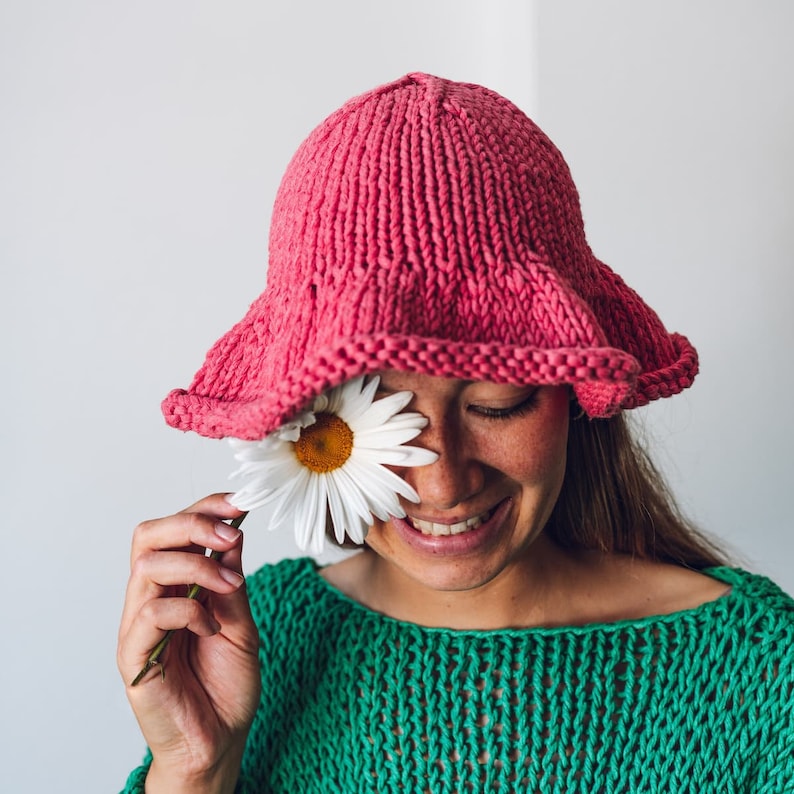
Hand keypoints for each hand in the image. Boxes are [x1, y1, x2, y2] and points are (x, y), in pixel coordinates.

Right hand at [117, 494, 260, 792]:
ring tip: (231, 587)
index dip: (203, 507)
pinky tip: (211, 628)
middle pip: (148, 536)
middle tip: (229, 535)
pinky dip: (188, 610)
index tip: (239, 502)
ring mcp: (138, 627)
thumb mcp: (241, 621)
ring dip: (197, 565)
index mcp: (175, 586)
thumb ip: (231, 579)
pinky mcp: (133, 657)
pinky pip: (150, 614)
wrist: (219, 742)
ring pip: (148, 567)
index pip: (174, 529)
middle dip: (191, 523)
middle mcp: (150, 599)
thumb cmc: (227, 684)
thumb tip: (232, 531)